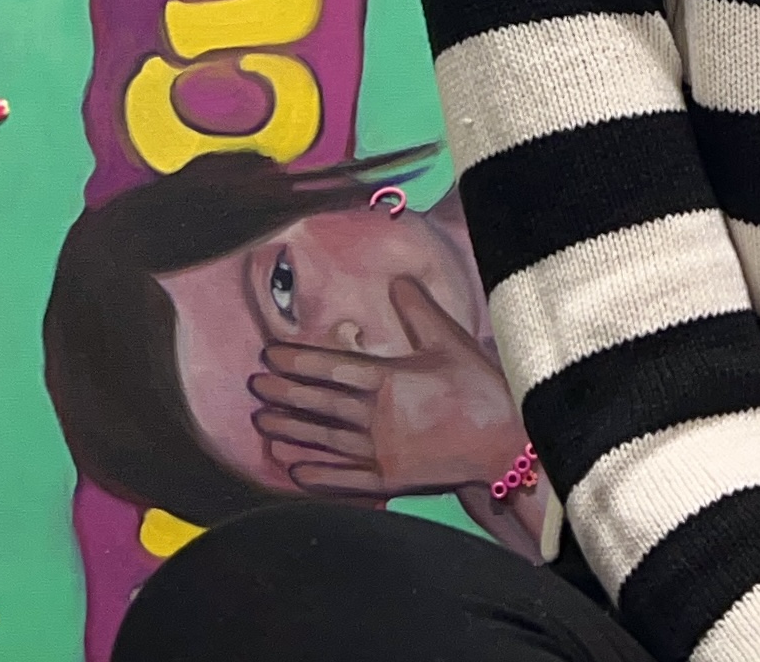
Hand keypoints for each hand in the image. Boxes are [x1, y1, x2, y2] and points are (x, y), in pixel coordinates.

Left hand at [248, 278, 525, 498]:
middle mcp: (381, 417)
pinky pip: (346, 479)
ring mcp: (384, 452)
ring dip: (290, 431)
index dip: (297, 361)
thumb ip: (420, 310)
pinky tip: (293, 472)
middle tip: (252, 386)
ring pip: (325, 440)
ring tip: (261, 423)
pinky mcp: (392, 480)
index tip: (268, 356)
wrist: (508, 444)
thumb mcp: (452, 341)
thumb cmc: (482, 388)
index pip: (333, 367)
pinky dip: (318, 476)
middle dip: (282, 393)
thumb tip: (397, 279)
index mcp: (392, 379)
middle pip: (320, 403)